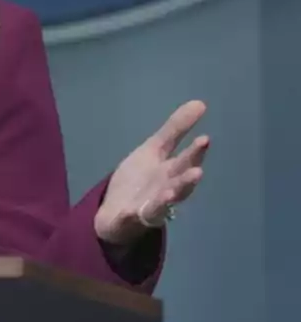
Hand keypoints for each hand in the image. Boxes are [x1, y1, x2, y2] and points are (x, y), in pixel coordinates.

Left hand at [94, 99, 208, 246]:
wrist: (117, 209)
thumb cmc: (142, 178)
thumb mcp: (155, 149)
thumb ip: (176, 129)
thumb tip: (200, 103)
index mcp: (171, 172)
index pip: (185, 160)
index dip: (195, 152)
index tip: (204, 139)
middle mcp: (166, 190)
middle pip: (178, 183)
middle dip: (187, 178)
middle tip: (197, 170)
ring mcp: (149, 206)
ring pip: (162, 203)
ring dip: (169, 198)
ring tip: (172, 192)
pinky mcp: (130, 218)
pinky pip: (131, 218)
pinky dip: (131, 215)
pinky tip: (131, 212)